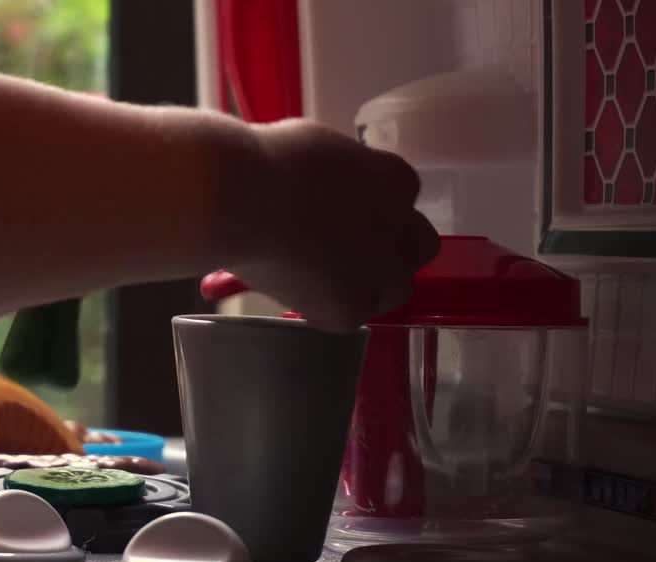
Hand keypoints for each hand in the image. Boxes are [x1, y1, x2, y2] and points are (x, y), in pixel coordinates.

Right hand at [230, 122, 439, 331]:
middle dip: (391, 255)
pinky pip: (348, 317)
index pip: (405, 203)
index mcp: (394, 178)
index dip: (378, 213)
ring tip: (319, 280)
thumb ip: (342, 175)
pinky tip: (296, 293)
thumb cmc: (262, 161)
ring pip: (393, 291)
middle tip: (348, 257)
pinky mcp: (351, 307)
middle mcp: (399, 224)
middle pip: (419, 249)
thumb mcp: (320, 149)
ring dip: (364, 287)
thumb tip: (330, 188)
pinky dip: (324, 310)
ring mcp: (379, 269)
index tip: (351, 218)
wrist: (236, 199)